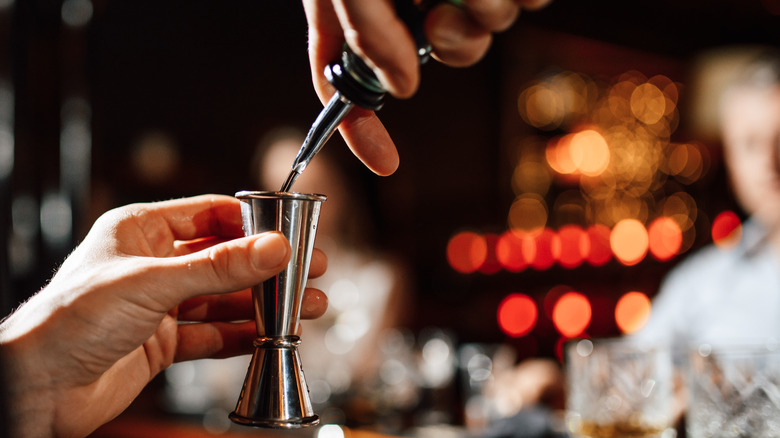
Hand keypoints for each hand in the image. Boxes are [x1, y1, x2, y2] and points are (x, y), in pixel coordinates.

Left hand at [0, 194, 327, 437]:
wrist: (37, 389)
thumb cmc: (69, 320)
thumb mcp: (152, 283)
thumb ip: (219, 268)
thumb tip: (273, 247)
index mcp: (142, 230)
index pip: (211, 214)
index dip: (254, 222)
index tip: (291, 231)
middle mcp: (154, 264)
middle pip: (225, 258)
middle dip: (269, 267)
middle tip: (309, 269)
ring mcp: (160, 305)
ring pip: (224, 298)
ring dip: (264, 304)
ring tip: (305, 307)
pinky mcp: (162, 342)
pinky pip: (212, 334)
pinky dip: (242, 335)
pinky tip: (270, 336)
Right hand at [302, 0, 551, 174]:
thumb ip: (362, 34)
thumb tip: (401, 90)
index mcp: (356, 6)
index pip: (344, 85)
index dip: (357, 129)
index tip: (386, 163)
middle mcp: (407, 3)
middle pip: (429, 61)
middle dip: (453, 46)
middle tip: (440, 16)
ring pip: (484, 32)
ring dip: (489, 16)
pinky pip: (526, 3)